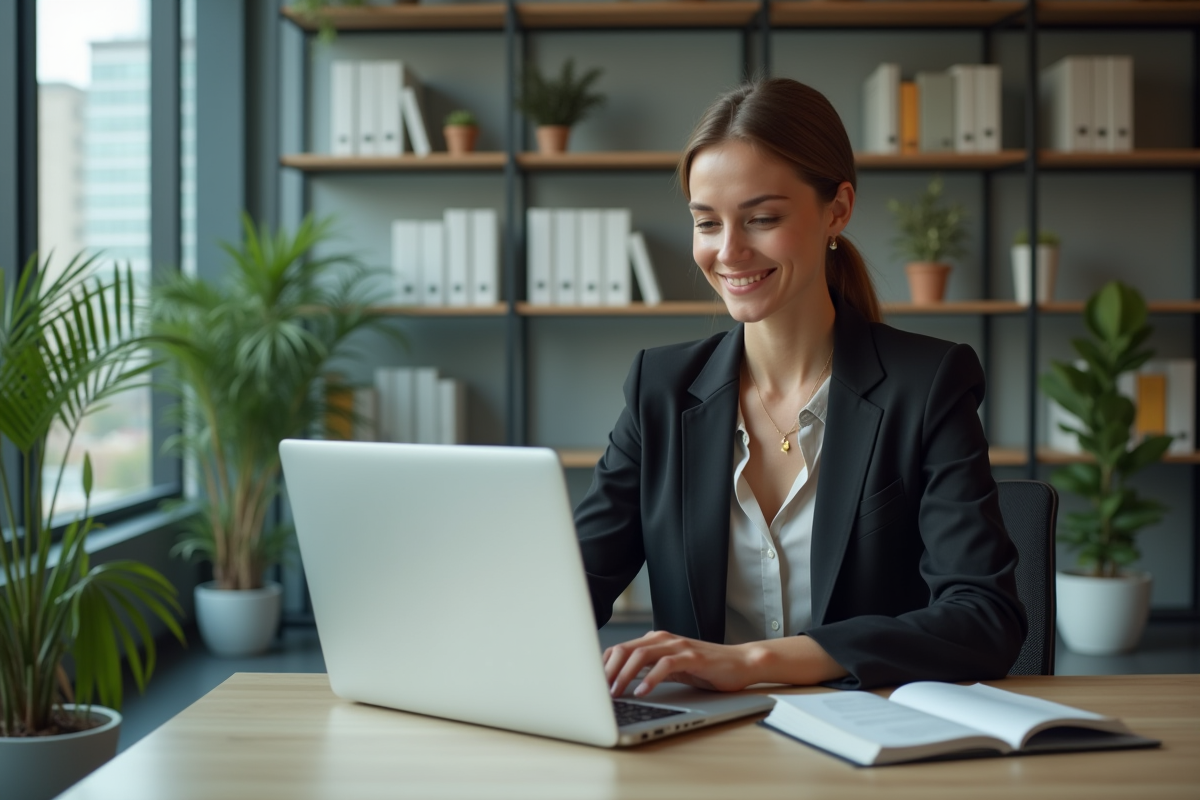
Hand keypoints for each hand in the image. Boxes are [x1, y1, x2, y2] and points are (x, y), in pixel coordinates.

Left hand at [603, 630, 757, 698]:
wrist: (740, 663)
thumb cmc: (705, 668)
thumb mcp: (671, 668)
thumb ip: (649, 669)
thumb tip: (620, 683)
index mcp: (655, 640)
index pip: (619, 648)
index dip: (603, 666)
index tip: (592, 685)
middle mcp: (663, 638)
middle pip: (625, 649)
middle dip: (608, 671)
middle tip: (598, 691)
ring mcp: (678, 646)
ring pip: (641, 655)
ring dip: (624, 675)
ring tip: (616, 693)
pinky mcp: (692, 657)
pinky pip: (665, 665)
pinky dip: (650, 679)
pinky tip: (642, 692)